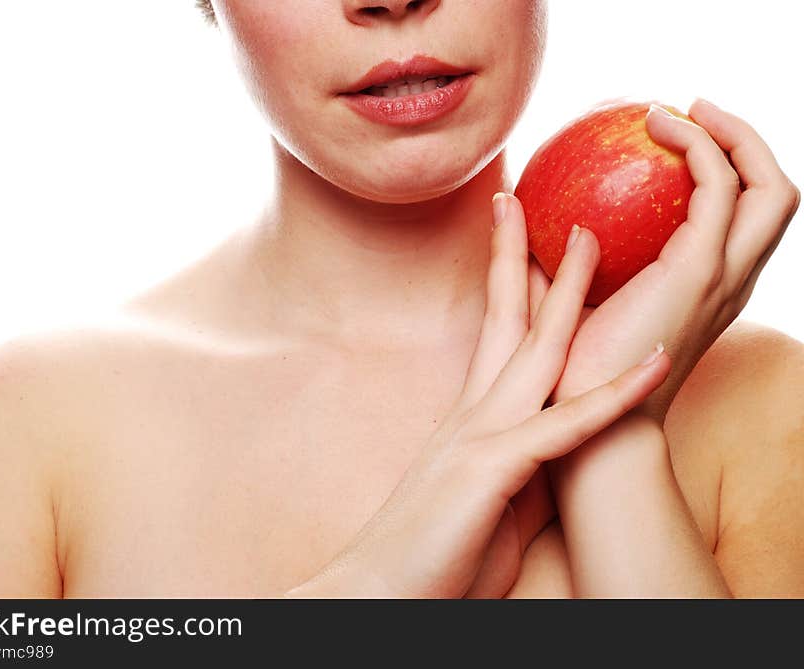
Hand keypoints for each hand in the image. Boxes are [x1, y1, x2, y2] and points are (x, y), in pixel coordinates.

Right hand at [285, 194, 670, 598]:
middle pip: (504, 319)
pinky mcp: (491, 474)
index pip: (493, 336)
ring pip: (533, 351)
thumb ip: (526, 464)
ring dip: (569, 293)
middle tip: (533, 199)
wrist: (378, 597)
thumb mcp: (491, 499)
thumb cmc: (435, 556)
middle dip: (522, 255)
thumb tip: (562, 448)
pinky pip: (563, 427)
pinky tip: (653, 358)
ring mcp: (480, 438)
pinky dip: (612, 394)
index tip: (522, 244)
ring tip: (593, 236)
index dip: (510, 285)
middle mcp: (473, 414)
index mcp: (471, 420)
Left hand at [531, 98, 799, 421]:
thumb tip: (521, 218)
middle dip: (748, 142)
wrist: (590, 435)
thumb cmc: (574, 378)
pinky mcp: (696, 273)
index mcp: (705, 291)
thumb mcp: (568, 308)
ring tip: (679, 108)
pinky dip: (700, 147)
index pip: (742, 222)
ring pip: (769, 188)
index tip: (673, 137)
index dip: (726, 173)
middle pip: (777, 197)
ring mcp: (720, 277)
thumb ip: (559, 265)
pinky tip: (656, 127)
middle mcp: (727, 282)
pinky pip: (717, 190)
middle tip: (693, 110)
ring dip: (733, 135)